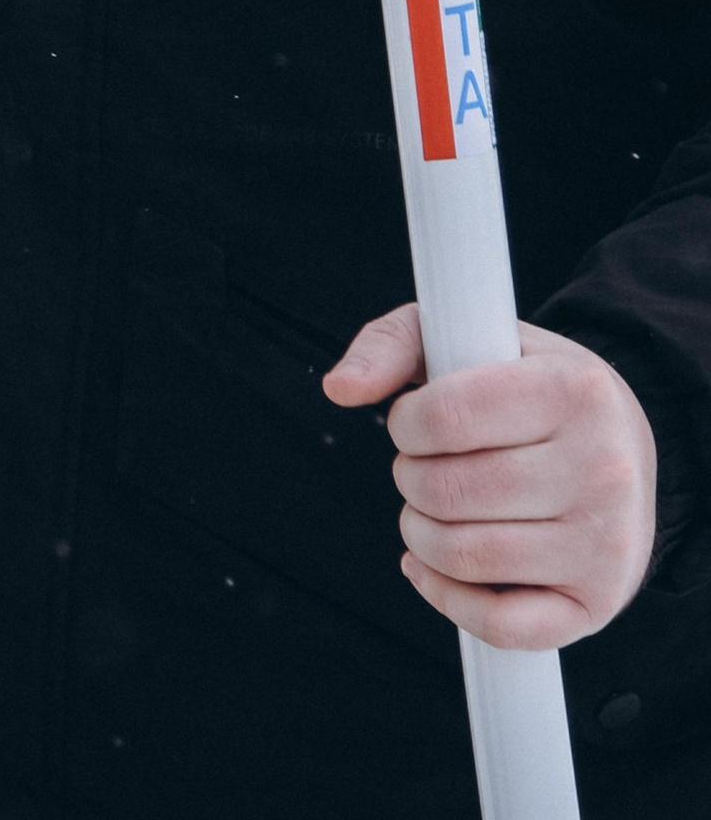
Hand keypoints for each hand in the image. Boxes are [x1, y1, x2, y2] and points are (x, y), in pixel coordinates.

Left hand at [324, 303, 655, 647]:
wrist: (624, 441)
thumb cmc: (527, 383)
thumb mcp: (467, 335)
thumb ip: (391, 346)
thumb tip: (339, 387)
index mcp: (574, 391)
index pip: (445, 417)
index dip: (404, 425)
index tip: (412, 424)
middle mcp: (603, 468)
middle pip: (448, 491)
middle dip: (409, 479)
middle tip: (422, 468)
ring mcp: (606, 543)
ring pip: (465, 556)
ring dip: (419, 534)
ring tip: (429, 510)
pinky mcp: (598, 601)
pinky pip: (502, 626)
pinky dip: (447, 600)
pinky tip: (430, 568)